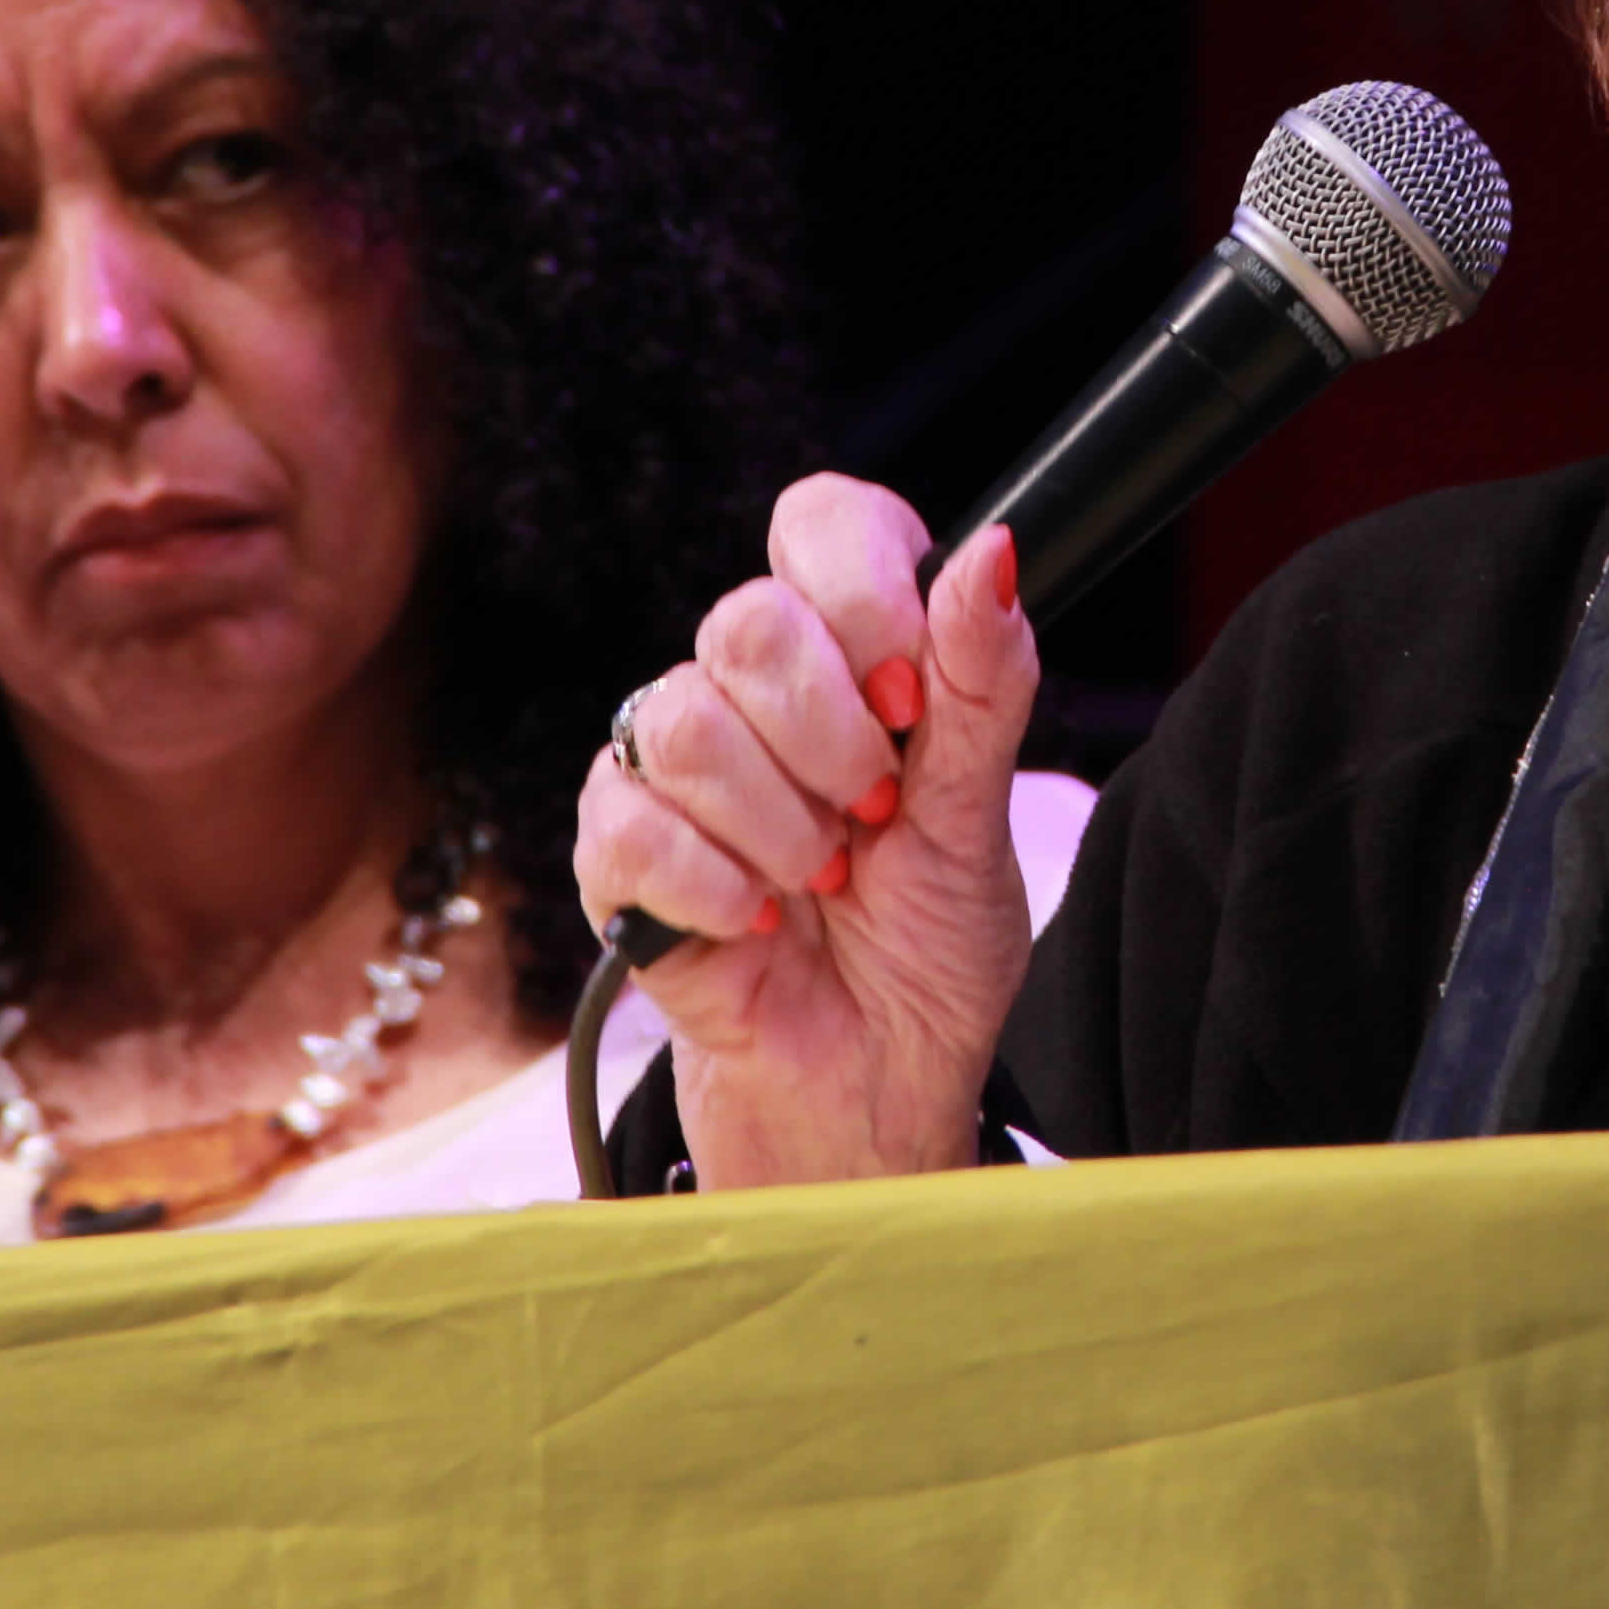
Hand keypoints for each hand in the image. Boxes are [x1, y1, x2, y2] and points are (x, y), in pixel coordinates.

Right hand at [574, 475, 1037, 1185]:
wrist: (876, 1086)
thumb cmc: (929, 949)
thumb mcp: (981, 819)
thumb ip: (983, 685)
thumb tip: (994, 549)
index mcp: (847, 654)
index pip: (822, 523)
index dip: (863, 594)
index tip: (907, 699)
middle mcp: (750, 691)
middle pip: (747, 622)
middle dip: (831, 739)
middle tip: (874, 817)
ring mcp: (671, 768)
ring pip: (683, 719)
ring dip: (779, 825)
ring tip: (823, 879)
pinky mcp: (615, 854)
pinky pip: (632, 821)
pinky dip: (714, 884)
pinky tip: (761, 922)